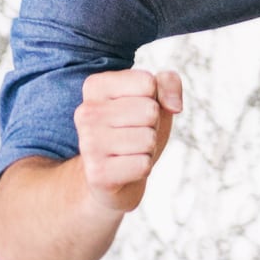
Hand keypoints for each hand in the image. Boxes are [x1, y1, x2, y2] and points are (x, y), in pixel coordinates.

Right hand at [73, 68, 182, 217]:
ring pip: (148, 139)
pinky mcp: (96, 174)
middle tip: (133, 133)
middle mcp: (85, 112)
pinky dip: (143, 168)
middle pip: (150, 111)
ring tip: (129, 150)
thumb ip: (169, 83)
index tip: (135, 110)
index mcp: (95, 86)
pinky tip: (125, 168)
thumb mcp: (154, 97)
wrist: (115, 176)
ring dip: (148, 147)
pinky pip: (143, 165)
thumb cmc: (135, 128)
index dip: (153, 99)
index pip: (148, 83)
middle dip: (151, 124)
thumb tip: (174, 106)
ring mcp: (88, 144)